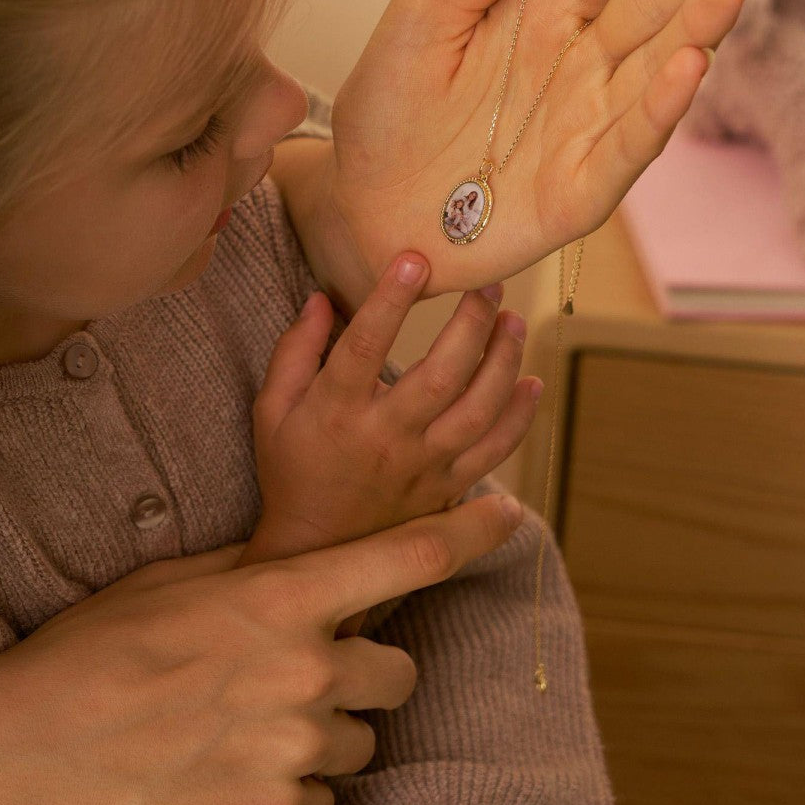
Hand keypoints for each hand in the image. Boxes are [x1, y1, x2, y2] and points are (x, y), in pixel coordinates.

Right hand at [0, 497, 522, 804]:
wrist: (22, 753)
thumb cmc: (89, 653)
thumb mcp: (172, 586)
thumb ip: (251, 576)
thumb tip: (299, 566)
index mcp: (279, 598)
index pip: (403, 557)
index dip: (467, 533)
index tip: (508, 515)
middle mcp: (303, 674)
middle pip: (396, 673)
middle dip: (364, 672)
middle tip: (302, 674)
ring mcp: (292, 754)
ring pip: (357, 744)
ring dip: (319, 736)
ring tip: (241, 729)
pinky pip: (319, 801)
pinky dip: (287, 789)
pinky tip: (225, 771)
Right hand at [239, 253, 536, 571]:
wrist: (316, 546)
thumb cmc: (291, 467)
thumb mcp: (272, 408)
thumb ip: (294, 350)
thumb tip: (320, 297)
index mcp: (337, 409)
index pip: (365, 345)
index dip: (390, 300)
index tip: (414, 259)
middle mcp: (385, 437)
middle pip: (440, 375)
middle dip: (470, 323)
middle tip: (488, 285)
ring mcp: (422, 465)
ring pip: (477, 410)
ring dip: (503, 362)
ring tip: (513, 321)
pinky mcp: (446, 487)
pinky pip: (494, 451)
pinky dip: (520, 418)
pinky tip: (532, 382)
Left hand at [302, 0, 797, 300]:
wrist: (358, 203)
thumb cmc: (388, 107)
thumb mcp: (427, 12)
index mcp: (543, 10)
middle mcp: (578, 62)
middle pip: (655, 3)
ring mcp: (586, 125)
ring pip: (656, 67)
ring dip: (698, 25)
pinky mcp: (580, 189)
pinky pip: (627, 144)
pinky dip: (658, 108)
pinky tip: (689, 65)